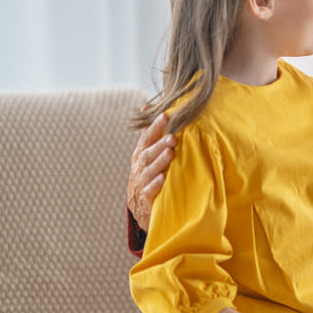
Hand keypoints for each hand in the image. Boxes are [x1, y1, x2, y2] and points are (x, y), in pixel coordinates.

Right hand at [128, 112, 175, 230]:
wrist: (139, 205)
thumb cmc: (146, 173)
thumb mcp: (146, 152)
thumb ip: (149, 132)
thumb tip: (146, 106)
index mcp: (140, 154)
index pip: (147, 138)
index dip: (155, 127)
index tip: (166, 115)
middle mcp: (139, 167)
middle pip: (148, 153)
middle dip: (160, 144)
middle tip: (173, 136)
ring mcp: (141, 182)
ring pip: (149, 171)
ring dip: (160, 161)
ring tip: (170, 153)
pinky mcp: (145, 198)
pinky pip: (149, 191)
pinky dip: (156, 185)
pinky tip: (163, 179)